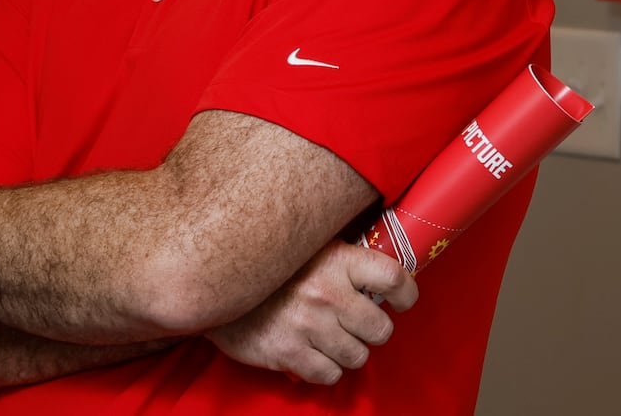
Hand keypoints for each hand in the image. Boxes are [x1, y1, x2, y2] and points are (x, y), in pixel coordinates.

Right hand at [205, 240, 417, 384]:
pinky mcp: (289, 353)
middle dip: (373, 330)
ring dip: (349, 351)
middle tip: (358, 323)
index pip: (393, 278)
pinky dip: (327, 369)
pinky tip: (315, 353)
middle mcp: (328, 293)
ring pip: (358, 356)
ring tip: (332, 338)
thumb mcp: (309, 246)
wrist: (214, 283)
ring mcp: (309, 325)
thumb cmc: (270, 265)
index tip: (402, 300)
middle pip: (381, 328)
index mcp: (337, 260)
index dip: (407, 293)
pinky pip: (330, 375)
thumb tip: (383, 270)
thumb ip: (344, 257)